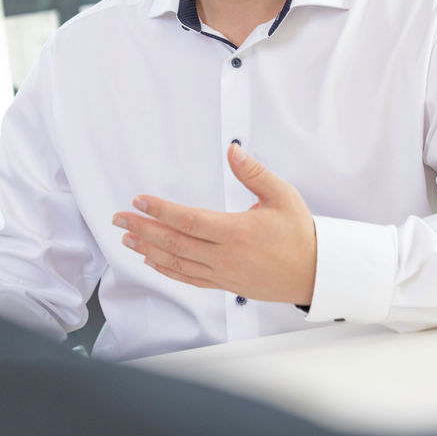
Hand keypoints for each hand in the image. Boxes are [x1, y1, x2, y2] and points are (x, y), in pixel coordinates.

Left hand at [112, 143, 316, 304]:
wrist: (318, 273)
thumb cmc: (301, 234)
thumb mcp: (282, 196)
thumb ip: (254, 173)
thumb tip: (233, 150)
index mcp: (236, 232)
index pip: (187, 220)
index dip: (159, 210)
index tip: (139, 200)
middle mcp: (224, 256)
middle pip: (173, 242)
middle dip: (141, 228)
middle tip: (118, 218)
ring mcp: (223, 273)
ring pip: (176, 262)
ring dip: (147, 249)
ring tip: (126, 238)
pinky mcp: (225, 285)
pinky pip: (189, 278)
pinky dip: (166, 269)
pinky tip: (151, 260)